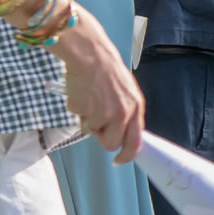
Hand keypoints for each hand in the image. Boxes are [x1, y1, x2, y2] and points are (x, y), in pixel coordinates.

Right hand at [52, 7, 145, 160]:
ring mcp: (104, 112)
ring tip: (90, 98)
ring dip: (88, 119)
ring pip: (92, 131)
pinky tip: (81, 93)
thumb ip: (127, 112)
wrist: (90, 53)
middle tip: (96, 121)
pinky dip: (77, 109)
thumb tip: (123, 135)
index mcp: (136, 107)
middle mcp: (123, 112)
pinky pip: (78, 119)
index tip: (119, 161)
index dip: (127, 155)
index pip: (135, 142)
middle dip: (102, 137)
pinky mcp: (86, 109)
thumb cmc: (106, 70)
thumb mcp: (126, 91)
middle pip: (112, 144)